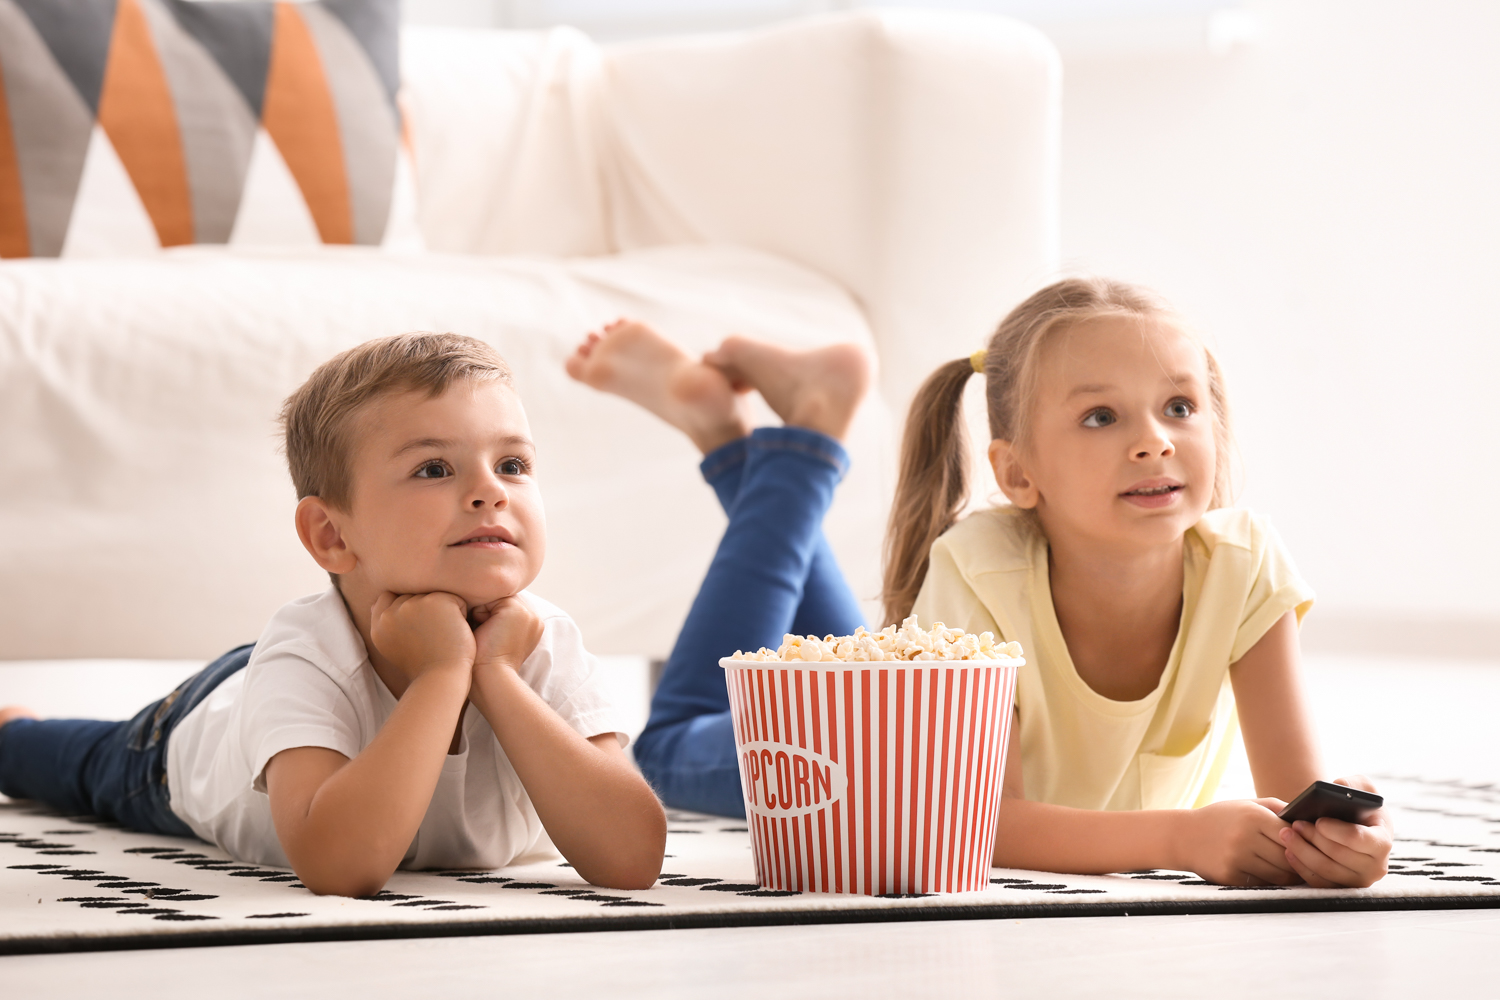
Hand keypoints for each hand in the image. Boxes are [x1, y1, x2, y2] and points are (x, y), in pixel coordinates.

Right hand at [369, 592, 474, 687]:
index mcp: (379, 624)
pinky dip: (461, 615)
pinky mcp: (435, 601)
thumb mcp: (393, 646)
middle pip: (415, 595)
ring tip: (443, 637)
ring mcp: (412, 605)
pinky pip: (456, 600)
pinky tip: (455, 633)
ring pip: (435, 596)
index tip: (417, 627)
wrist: (440, 678)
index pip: (388, 597)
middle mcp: (392, 612)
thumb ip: (386, 624)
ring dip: (444, 613)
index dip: (406, 608)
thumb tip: (376, 603)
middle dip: (427, 612)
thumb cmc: (424, 667)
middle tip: (433, 638)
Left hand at [470, 596, 543, 673]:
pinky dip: (480, 614)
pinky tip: (483, 631)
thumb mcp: (497, 639)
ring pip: (496, 598)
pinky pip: (491, 599)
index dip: (489, 614)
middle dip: (487, 611)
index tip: (483, 634)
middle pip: (501, 599)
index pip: (506, 605)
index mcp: (532, 626)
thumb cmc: (486, 664)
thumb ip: (498, 621)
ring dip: (483, 613)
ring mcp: (529, 613)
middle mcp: (534, 618)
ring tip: (483, 633)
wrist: (490, 677)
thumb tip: (479, 607)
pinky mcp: (517, 610)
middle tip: (481, 633)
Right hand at [1178, 798, 1299, 885]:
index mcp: (1252, 816)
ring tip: (1289, 869)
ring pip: (1278, 875)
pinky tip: (1266, 872)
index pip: (1293, 835)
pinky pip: (1262, 883)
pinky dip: (1268, 880)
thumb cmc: (1222, 818)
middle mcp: (1244, 837)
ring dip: (1286, 874)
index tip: (1308, 844)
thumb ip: (1279, 809)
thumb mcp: (1247, 804)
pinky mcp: (1230, 876)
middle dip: (1298, 862)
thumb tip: (1311, 822)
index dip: (1303, 842)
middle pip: (1288, 858)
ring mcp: (1236, 859)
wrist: (1183, 836)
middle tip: (1305, 862)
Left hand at [1279, 775, 1392, 887]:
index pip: (1360, 840)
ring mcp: (1358, 880)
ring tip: (1286, 834)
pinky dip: (1301, 866)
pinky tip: (1288, 850)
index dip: (1337, 831)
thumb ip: (1354, 784)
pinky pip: (1318, 882)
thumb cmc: (1358, 804)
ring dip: (1303, 851)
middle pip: (1339, 856)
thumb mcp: (1362, 788)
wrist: (1352, 825)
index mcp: (1382, 841)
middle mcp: (1376, 866)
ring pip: (1326, 870)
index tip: (1318, 821)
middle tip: (1294, 824)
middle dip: (1314, 839)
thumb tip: (1339, 786)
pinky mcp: (1341, 888)